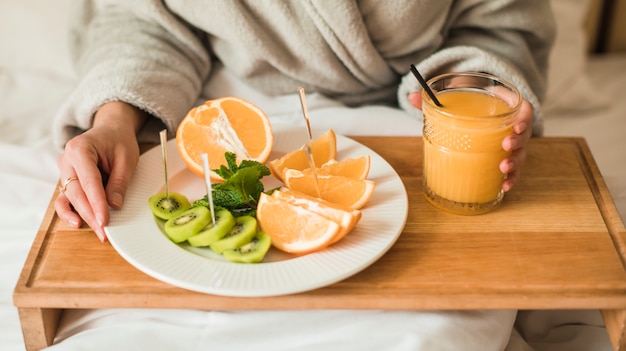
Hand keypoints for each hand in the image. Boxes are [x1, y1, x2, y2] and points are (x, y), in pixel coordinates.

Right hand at [54, 102, 145, 241]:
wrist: (111, 129)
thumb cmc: (119, 141)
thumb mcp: (126, 158)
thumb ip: (119, 181)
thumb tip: (114, 205)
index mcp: (79, 149)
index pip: (89, 182)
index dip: (97, 204)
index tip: (104, 221)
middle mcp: (66, 160)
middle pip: (76, 192)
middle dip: (91, 214)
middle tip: (104, 232)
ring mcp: (64, 170)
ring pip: (69, 197)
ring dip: (82, 215)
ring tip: (97, 231)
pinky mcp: (67, 179)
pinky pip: (65, 198)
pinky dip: (70, 211)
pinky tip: (78, 223)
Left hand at [408, 92, 532, 191]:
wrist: (470, 110)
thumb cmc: (466, 103)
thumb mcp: (455, 96)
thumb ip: (434, 96)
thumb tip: (411, 96)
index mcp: (504, 106)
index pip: (525, 110)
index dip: (525, 119)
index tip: (516, 126)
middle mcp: (511, 126)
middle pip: (524, 135)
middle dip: (517, 142)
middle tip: (505, 146)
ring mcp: (509, 144)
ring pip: (520, 154)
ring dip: (515, 163)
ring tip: (503, 169)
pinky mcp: (504, 158)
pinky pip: (513, 170)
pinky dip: (510, 179)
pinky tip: (504, 187)